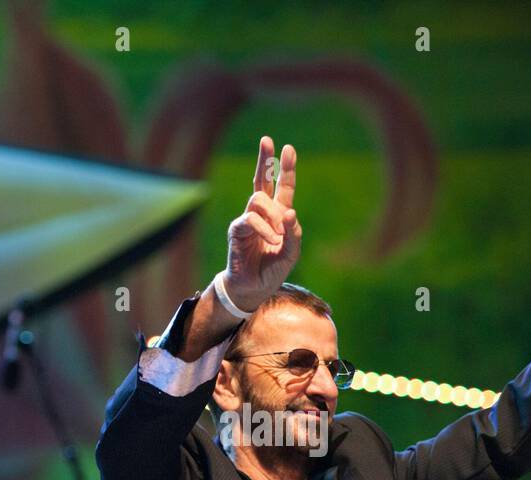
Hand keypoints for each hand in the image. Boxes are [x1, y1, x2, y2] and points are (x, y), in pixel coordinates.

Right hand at [223, 136, 301, 311]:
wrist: (253, 288)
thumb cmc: (272, 270)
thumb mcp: (291, 254)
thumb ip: (294, 234)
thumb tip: (290, 212)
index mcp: (277, 216)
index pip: (282, 188)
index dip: (285, 169)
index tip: (287, 148)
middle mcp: (262, 214)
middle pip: (262, 180)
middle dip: (266, 160)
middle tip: (268, 140)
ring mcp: (248, 220)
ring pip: (258, 199)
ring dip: (273, 214)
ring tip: (279, 236)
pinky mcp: (237, 230)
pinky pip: (251, 219)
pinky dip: (265, 228)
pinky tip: (272, 240)